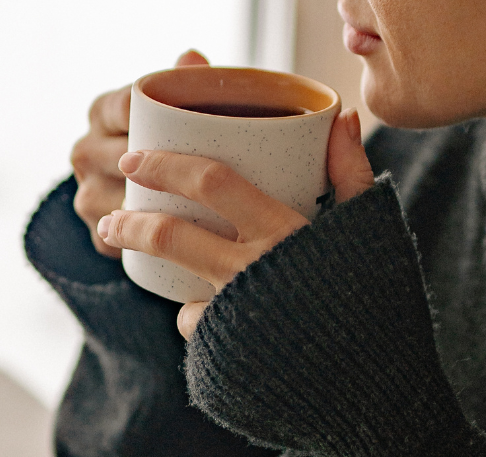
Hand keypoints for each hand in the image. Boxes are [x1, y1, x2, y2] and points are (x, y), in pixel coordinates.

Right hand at [71, 49, 208, 256]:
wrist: (159, 182)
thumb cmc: (179, 131)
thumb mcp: (185, 102)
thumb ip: (188, 79)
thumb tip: (192, 57)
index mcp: (102, 111)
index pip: (124, 107)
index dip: (157, 115)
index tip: (196, 121)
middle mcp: (85, 150)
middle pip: (121, 156)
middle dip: (162, 162)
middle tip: (211, 166)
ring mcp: (87, 194)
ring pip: (118, 201)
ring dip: (156, 204)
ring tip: (201, 204)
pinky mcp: (99, 234)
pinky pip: (124, 239)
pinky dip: (152, 240)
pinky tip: (184, 238)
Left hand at [96, 107, 374, 337]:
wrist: (371, 370)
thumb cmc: (371, 288)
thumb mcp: (367, 221)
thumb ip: (351, 169)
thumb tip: (345, 115)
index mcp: (284, 228)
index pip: (212, 182)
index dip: (168, 165)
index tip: (137, 157)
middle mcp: (254, 267)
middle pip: (172, 233)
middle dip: (131, 218)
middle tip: (113, 206)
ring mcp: (238, 310)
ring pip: (171, 279)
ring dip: (141, 255)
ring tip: (123, 236)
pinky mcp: (230, 346)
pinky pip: (195, 322)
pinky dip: (193, 311)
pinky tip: (196, 304)